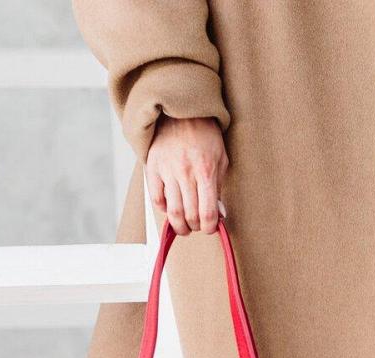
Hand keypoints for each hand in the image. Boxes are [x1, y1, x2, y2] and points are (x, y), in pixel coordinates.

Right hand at [146, 116, 227, 235]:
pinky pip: (156, 198)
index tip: (210, 228)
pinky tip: (170, 208)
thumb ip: (220, 186)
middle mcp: (186, 173)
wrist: (182, 111)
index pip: (207, 212)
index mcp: (205, 171)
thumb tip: (219, 213)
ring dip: (179, 225)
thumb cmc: (205, 135)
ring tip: (184, 225)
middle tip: (197, 226)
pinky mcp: (153, 167)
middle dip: (195, 227)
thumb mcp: (221, 159)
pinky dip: (163, 209)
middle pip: (189, 216)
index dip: (209, 227)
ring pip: (172, 212)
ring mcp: (167, 171)